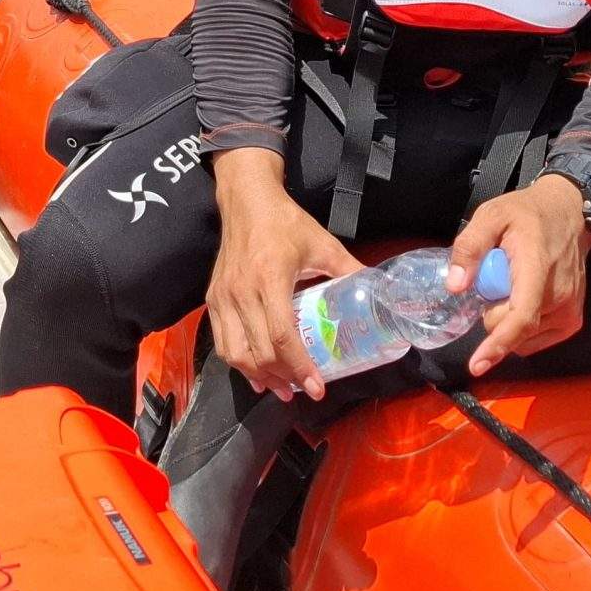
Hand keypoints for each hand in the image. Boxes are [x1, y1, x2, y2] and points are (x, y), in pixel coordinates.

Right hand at [205, 152, 361, 399]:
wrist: (246, 200)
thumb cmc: (284, 222)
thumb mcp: (321, 243)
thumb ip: (349, 269)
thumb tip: (376, 290)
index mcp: (271, 278)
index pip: (281, 336)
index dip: (299, 367)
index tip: (316, 387)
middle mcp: (242, 292)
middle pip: (259, 352)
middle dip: (283, 378)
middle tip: (304, 390)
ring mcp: (223, 296)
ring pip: (235, 354)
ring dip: (258, 376)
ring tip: (281, 388)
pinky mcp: (213, 298)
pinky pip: (222, 342)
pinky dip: (239, 363)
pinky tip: (256, 373)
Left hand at [448, 173, 590, 375]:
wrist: (568, 213)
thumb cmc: (527, 213)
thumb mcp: (491, 215)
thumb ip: (470, 247)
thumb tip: (455, 287)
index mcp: (538, 270)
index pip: (520, 317)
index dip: (497, 344)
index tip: (477, 365)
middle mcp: (560, 298)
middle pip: (511, 327)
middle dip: (492, 310)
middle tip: (495, 275)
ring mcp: (569, 312)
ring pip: (522, 337)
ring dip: (507, 318)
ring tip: (512, 282)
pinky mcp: (572, 321)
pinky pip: (535, 338)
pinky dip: (520, 326)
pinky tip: (521, 296)